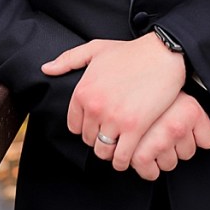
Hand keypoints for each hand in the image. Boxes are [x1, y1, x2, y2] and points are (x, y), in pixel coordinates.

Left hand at [41, 34, 186, 169]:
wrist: (163, 53)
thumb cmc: (131, 52)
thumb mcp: (96, 49)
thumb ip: (68, 59)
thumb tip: (46, 69)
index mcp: (83, 90)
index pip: (74, 126)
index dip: (87, 127)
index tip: (100, 124)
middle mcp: (95, 106)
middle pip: (89, 140)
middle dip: (100, 138)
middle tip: (114, 134)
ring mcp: (114, 118)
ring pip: (103, 151)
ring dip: (111, 152)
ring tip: (121, 145)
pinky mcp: (135, 127)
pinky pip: (122, 157)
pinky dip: (124, 160)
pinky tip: (131, 153)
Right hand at [129, 92, 209, 180]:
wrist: (128, 79)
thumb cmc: (156, 90)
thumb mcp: (185, 100)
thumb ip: (209, 125)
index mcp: (191, 111)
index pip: (207, 141)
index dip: (196, 133)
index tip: (181, 121)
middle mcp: (177, 126)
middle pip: (188, 154)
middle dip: (177, 144)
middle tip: (163, 127)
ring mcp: (159, 140)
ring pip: (170, 164)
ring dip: (161, 154)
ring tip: (151, 135)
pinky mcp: (140, 154)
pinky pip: (151, 173)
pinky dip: (147, 167)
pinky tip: (142, 150)